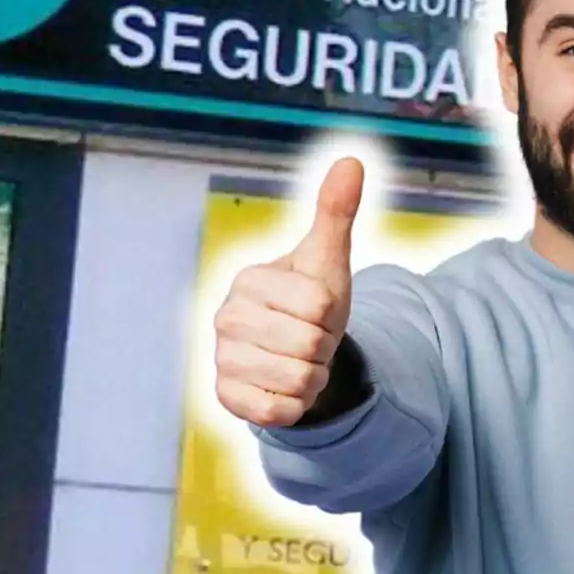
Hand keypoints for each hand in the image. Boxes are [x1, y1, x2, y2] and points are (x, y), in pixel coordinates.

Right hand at [214, 158, 364, 427]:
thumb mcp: (328, 258)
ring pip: (298, 380)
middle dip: (324, 347)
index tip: (317, 310)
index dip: (331, 312)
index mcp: (250, 280)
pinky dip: (296, 405)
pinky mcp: (225, 398)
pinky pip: (280, 413)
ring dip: (313, 377)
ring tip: (300, 361)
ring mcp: (222, 359)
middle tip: (310, 338)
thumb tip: (351, 161)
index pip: (320, 304)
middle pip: (309, 344)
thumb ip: (336, 211)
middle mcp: (226, 318)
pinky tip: (285, 387)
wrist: (297, 350)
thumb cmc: (311, 300)